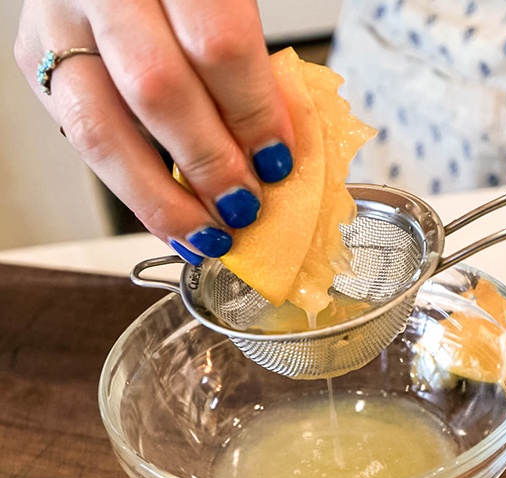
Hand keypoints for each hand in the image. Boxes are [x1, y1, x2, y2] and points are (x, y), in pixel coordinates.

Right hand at [14, 0, 293, 263]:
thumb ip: (244, 65)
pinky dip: (134, 193)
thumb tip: (271, 154)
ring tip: (205, 234)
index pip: (218, 43)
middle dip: (210, 164)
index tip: (278, 161)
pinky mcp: (36, 61)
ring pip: (101, 132)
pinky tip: (169, 218)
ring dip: (163, 199)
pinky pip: (81, 142)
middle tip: (244, 207)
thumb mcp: (221, 3)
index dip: (253, 113)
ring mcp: (57, 26)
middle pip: (158, 91)